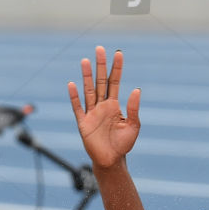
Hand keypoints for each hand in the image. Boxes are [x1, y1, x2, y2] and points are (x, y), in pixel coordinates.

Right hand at [68, 46, 140, 168]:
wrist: (111, 161)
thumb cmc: (123, 145)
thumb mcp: (133, 126)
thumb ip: (133, 108)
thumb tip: (136, 90)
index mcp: (114, 105)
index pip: (115, 82)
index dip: (116, 68)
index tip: (118, 53)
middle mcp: (102, 106)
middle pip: (100, 81)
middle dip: (100, 65)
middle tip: (100, 48)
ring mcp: (92, 113)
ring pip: (89, 90)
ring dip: (87, 76)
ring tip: (85, 61)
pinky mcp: (83, 123)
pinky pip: (78, 108)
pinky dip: (75, 97)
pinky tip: (72, 84)